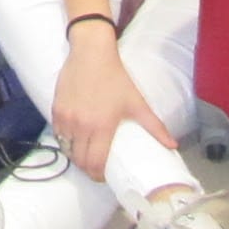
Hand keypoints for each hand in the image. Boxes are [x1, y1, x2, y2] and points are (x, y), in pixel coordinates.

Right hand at [49, 21, 175, 182]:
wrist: (91, 53)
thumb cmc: (115, 78)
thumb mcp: (136, 102)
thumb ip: (154, 127)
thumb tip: (173, 146)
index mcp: (101, 127)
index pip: (94, 163)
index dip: (97, 175)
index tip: (102, 175)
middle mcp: (81, 125)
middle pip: (79, 160)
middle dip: (87, 167)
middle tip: (94, 166)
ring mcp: (66, 118)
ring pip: (67, 148)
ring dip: (75, 154)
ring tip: (85, 152)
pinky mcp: (56, 109)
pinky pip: (58, 134)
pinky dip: (65, 140)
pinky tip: (74, 137)